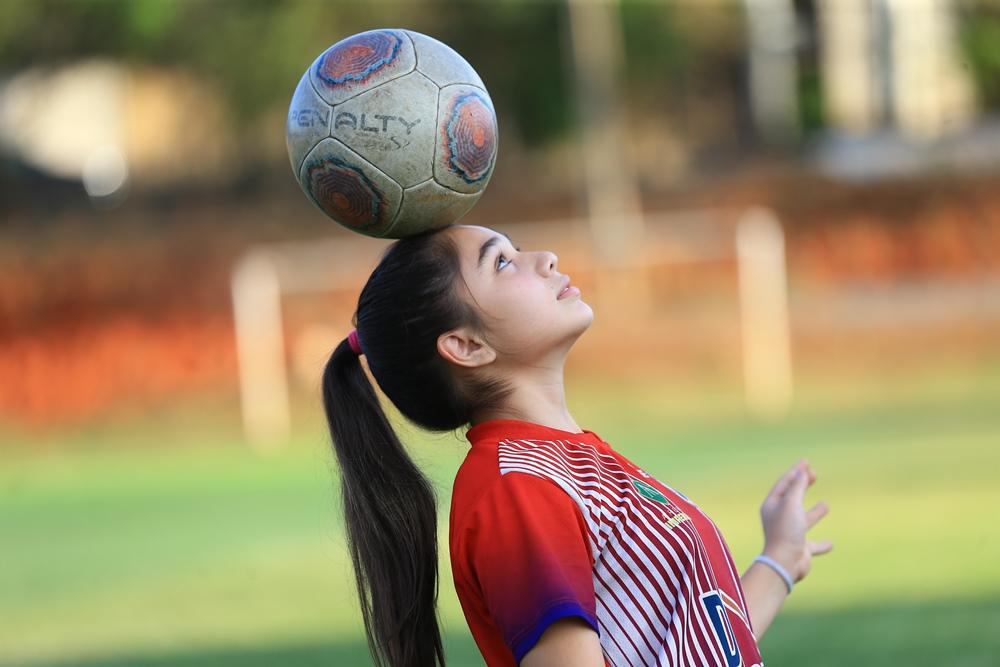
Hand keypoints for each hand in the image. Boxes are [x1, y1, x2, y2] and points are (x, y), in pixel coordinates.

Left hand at [758, 459, 832, 582]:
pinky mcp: (801, 548)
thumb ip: (797, 487)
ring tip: (826, 504)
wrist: (784, 563)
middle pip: (792, 498)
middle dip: (802, 485)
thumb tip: (802, 471)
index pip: (784, 483)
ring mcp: (790, 534)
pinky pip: (813, 544)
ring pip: (804, 520)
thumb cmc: (785, 531)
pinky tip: (832, 543)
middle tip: (814, 474)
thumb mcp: (791, 503)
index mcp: (772, 506)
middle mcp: (780, 519)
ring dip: (814, 512)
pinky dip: (822, 544)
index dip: (795, 472)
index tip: (806, 462)